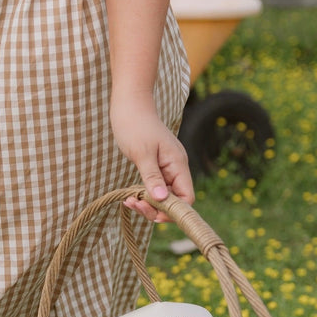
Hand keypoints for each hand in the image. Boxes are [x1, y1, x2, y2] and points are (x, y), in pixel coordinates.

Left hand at [110, 93, 193, 222]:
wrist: (129, 104)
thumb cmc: (135, 125)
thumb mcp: (142, 154)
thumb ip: (153, 178)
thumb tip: (163, 201)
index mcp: (178, 164)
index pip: (187, 198)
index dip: (173, 211)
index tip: (153, 213)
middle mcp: (175, 168)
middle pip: (174, 201)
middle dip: (156, 208)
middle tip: (134, 205)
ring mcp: (165, 168)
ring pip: (162, 196)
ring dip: (147, 203)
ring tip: (129, 201)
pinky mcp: (154, 167)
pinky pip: (153, 188)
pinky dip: (143, 194)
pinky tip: (129, 196)